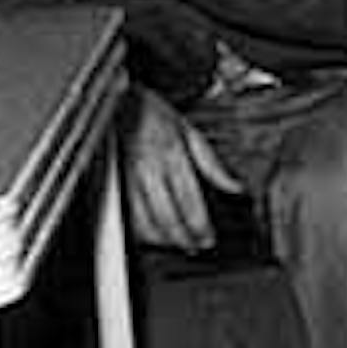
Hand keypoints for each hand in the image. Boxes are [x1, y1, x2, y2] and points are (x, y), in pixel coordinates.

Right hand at [118, 85, 244, 251]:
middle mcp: (147, 168)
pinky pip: (125, 214)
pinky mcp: (111, 181)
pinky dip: (138, 230)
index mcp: (170, 154)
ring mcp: (126, 177)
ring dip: (161, 239)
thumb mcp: (188, 129)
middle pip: (166, 216)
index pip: (189, 201)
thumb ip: (211, 162)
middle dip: (183, 238)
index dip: (200, 226)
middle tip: (195, 247)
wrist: (114, 100)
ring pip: (143, 220)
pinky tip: (150, 234)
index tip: (208, 239)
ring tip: (176, 244)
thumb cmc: (150, 111)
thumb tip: (235, 187)